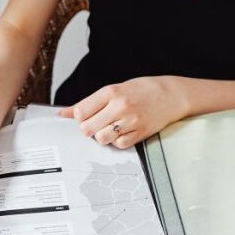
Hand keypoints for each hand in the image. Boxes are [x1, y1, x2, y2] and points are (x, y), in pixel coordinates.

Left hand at [60, 76, 188, 148]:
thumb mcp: (114, 89)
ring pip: (102, 139)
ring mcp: (131, 121)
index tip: (86, 115)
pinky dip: (117, 142)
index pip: (80, 111)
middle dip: (88, 128)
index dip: (79, 117)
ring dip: (102, 136)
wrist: (172, 94)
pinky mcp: (141, 133)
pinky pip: (119, 145)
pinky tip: (122, 133)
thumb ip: (89, 102)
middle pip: (88, 128)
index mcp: (111, 92)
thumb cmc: (141, 90)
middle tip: (97, 124)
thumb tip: (62, 113)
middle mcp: (120, 106)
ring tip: (110, 128)